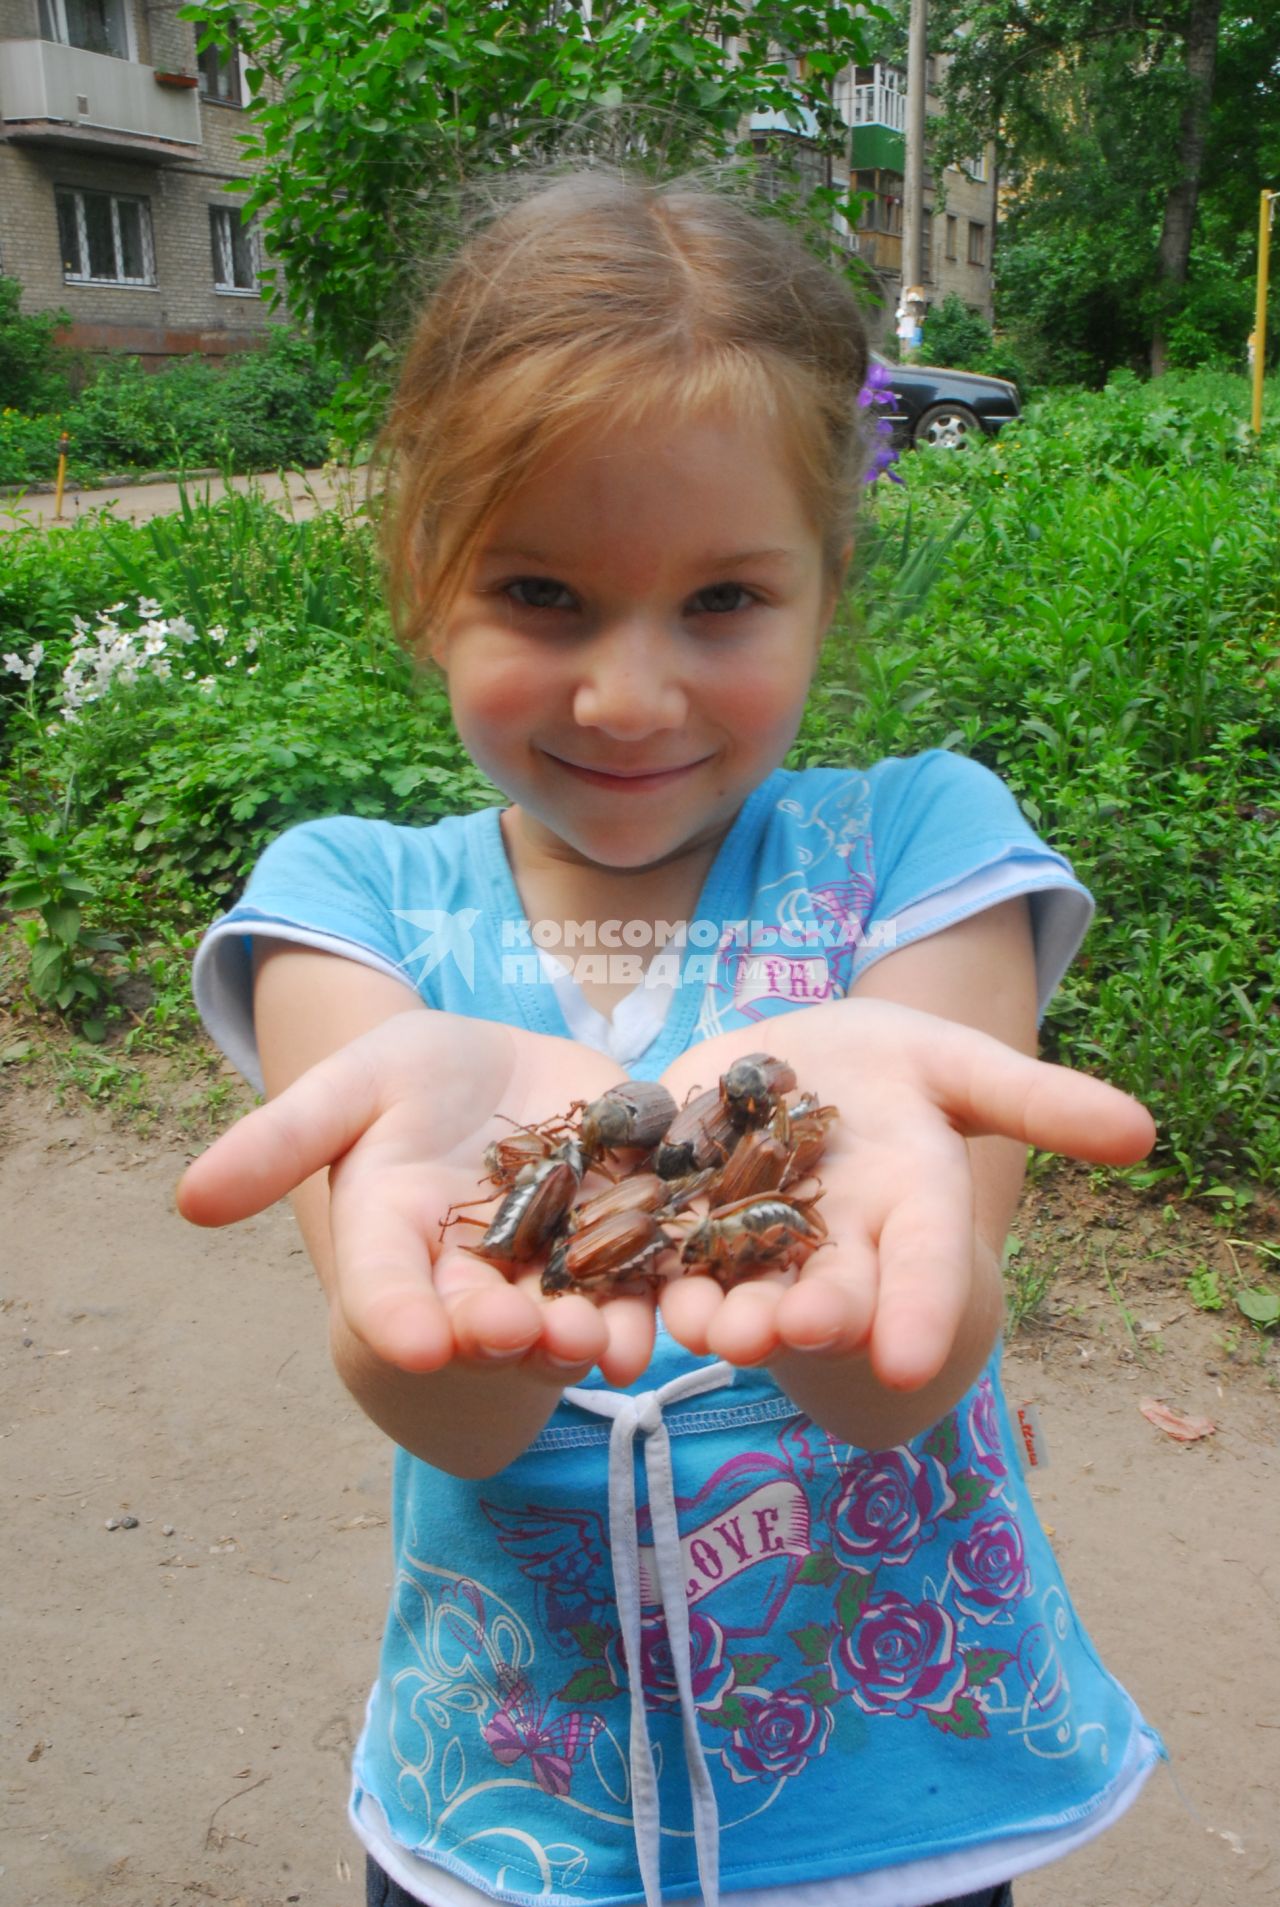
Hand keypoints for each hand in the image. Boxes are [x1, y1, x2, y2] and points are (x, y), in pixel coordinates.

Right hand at [177, 1013, 660, 1387]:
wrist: (501, 1065)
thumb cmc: (409, 1075)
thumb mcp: (347, 1086)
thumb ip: (280, 1141)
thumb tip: (187, 1202)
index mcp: (397, 1239)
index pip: (388, 1291)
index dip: (401, 1320)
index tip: (418, 1346)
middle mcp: (472, 1270)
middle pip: (483, 1315)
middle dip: (503, 1334)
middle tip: (524, 1338)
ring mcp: (553, 1261)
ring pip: (569, 1311)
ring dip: (589, 1333)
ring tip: (609, 1343)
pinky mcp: (628, 1234)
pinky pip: (646, 1274)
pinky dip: (662, 1296)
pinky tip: (682, 1308)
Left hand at [658, 1000, 1154, 1393]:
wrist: (796, 1060)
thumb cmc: (893, 1065)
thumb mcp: (958, 1064)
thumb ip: (1035, 1101)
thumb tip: (1146, 1134)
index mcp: (909, 1206)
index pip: (925, 1264)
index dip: (917, 1311)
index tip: (909, 1365)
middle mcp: (833, 1241)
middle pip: (827, 1289)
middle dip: (807, 1317)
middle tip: (783, 1338)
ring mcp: (749, 1239)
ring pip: (734, 1285)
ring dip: (714, 1311)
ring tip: (697, 1329)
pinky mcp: (674, 1216)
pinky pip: (650, 1252)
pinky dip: (632, 1277)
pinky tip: (608, 1300)